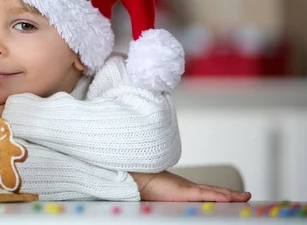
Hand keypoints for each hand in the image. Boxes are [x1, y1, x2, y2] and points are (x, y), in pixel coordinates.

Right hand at [131, 171, 250, 201]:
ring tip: (245, 197)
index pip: (207, 193)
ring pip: (214, 192)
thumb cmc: (144, 189)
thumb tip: (168, 202)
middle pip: (214, 192)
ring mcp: (187, 189)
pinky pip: (206, 194)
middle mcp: (188, 188)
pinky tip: (231, 198)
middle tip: (246, 197)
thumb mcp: (162, 197)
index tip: (233, 197)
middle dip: (231, 195)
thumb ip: (170, 201)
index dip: (221, 194)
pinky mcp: (184, 191)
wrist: (135, 179)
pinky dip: (219, 196)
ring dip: (230, 195)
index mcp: (183, 190)